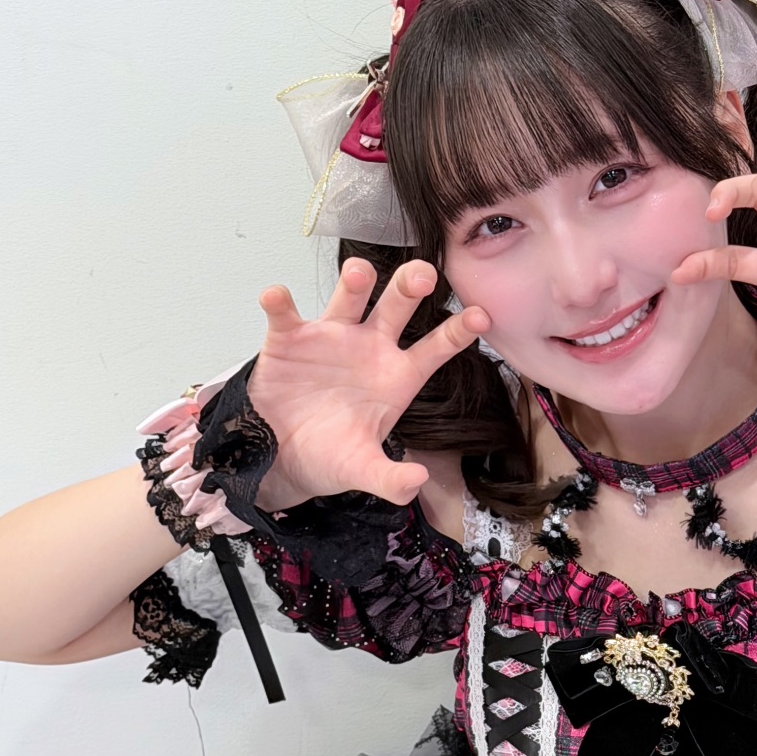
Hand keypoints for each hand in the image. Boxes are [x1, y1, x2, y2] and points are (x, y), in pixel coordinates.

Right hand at [248, 259, 489, 508]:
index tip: (481, 315)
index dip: (457, 332)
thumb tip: (415, 483)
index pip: (435, 348)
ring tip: (360, 272)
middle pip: (397, 306)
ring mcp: (331, 338)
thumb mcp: (362, 471)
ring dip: (355, 282)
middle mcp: (370, 347)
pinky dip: (279, 303)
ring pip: (349, 298)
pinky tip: (276, 297)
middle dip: (410, 286)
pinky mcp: (290, 339)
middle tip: (424, 274)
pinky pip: (285, 315)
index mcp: (397, 376)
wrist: (283, 458)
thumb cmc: (331, 456)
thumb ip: (390, 478)